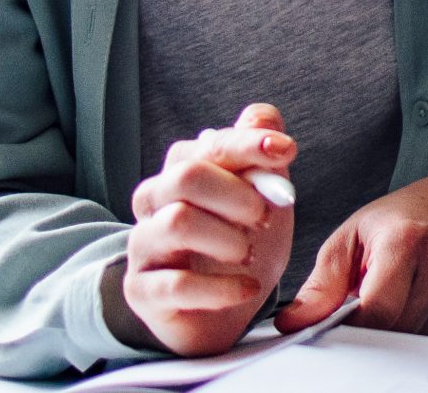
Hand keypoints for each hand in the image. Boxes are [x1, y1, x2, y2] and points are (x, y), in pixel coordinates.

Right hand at [116, 104, 295, 356]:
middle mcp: (154, 202)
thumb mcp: (261, 197)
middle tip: (264, 215)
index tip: (287, 150)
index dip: (249, 144)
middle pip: (186, 176)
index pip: (210, 144)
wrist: (221, 310)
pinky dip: (222, 287)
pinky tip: (248, 288)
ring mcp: (143, 246)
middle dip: (236, 192)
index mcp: (181, 171)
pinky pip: (177, 284)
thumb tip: (262, 117)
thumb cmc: (238, 241)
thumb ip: (260, 156)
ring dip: (228, 238)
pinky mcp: (141, 291)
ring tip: (249, 253)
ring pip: (178, 222)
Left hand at [275, 169, 427, 337]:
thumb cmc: (397, 221)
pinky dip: (418, 332)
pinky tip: (415, 304)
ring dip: (395, 332)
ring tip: (392, 299)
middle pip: (396, 331)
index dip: (351, 326)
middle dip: (372, 329)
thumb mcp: (351, 236)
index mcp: (407, 240)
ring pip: (415, 342)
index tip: (338, 321)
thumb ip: (321, 283)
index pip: (377, 310)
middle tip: (361, 308)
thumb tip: (292, 325)